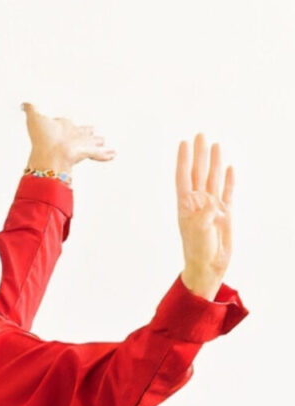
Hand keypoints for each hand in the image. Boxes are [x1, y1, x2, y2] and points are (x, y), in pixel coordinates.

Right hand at [22, 102, 112, 176]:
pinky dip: (106, 155)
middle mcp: (75, 133)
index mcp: (63, 125)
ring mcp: (82, 143)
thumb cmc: (43, 138)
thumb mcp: (33, 120)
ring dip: (97, 141)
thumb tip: (25, 104)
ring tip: (101, 141)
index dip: (64, 126)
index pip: (65, 123)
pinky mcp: (87, 152)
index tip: (65, 126)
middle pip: (83, 131)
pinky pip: (100, 154)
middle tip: (89, 131)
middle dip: (85, 132)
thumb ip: (30, 110)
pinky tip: (113, 154)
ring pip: (93, 141)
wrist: (52, 153)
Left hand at [175, 134, 234, 299]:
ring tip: (215, 144)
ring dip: (214, 162)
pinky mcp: (225, 212)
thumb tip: (210, 202)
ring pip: (213, 178)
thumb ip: (203, 216)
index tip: (184, 142)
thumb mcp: (198, 233)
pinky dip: (228, 179)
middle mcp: (198, 202)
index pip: (184, 177)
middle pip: (199, 172)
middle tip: (200, 134)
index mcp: (186, 205)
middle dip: (199, 154)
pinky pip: (227, 192)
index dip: (184, 159)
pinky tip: (228, 167)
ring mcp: (212, 206)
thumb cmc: (198, 251)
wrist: (208, 266)